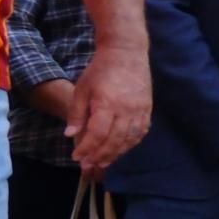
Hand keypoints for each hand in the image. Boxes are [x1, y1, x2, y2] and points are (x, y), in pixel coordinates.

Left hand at [66, 46, 151, 175]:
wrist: (126, 53)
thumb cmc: (100, 70)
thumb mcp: (82, 89)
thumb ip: (77, 114)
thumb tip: (71, 135)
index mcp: (107, 104)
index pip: (98, 134)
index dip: (88, 148)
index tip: (77, 157)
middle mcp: (127, 110)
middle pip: (115, 141)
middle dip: (100, 155)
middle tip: (88, 165)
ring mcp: (140, 110)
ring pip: (130, 139)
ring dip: (117, 153)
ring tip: (104, 161)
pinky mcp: (147, 109)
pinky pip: (141, 132)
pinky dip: (131, 143)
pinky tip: (121, 148)